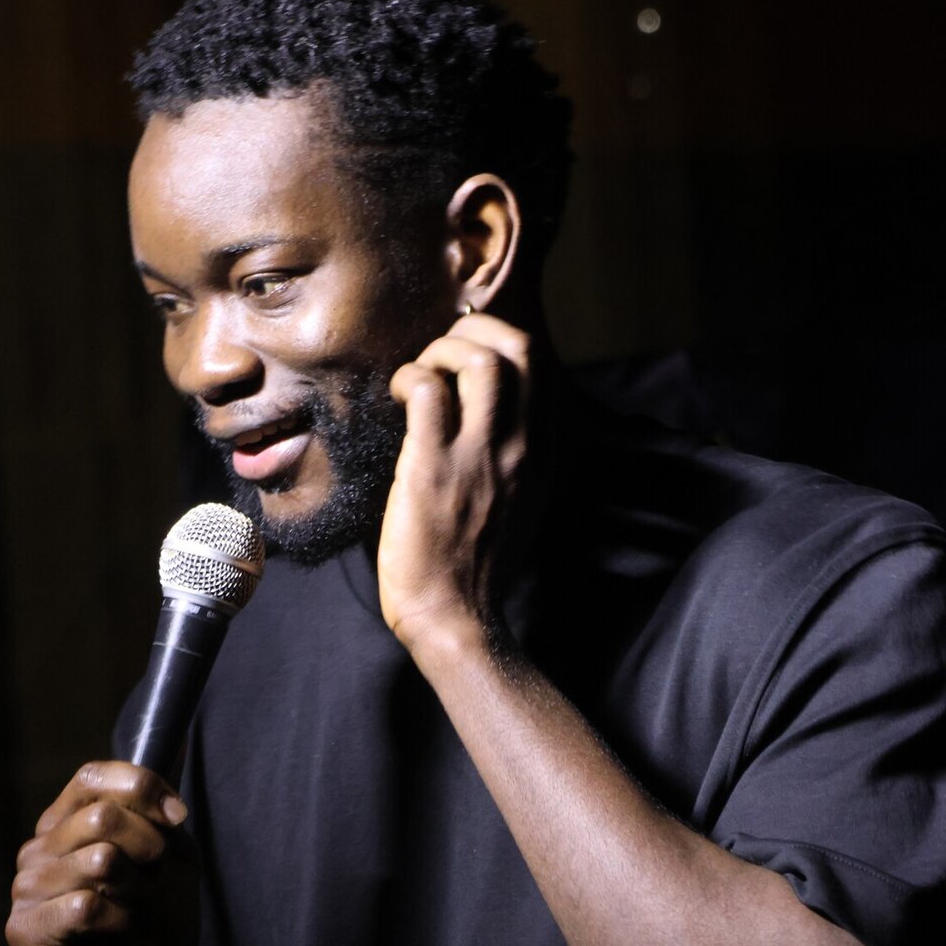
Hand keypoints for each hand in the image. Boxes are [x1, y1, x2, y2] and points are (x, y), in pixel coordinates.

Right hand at [5, 761, 198, 945]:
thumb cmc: (159, 919)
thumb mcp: (172, 851)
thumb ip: (166, 802)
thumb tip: (183, 740)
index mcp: (68, 820)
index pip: (95, 776)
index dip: (144, 789)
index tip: (178, 819)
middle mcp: (38, 847)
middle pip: (102, 816)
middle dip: (150, 847)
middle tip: (156, 878)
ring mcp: (26, 889)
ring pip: (99, 860)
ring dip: (137, 889)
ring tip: (134, 910)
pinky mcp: (25, 931)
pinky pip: (86, 906)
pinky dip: (119, 922)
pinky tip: (116, 938)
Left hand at [378, 312, 529, 654]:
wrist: (456, 617)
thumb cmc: (475, 561)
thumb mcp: (518, 498)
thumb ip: (515, 455)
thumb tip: (487, 412)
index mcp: (545, 452)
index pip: (545, 367)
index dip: (505, 341)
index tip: (471, 351)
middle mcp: (524, 446)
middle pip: (522, 348)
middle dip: (478, 328)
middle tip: (444, 349)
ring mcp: (483, 455)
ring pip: (481, 359)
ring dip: (443, 348)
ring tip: (421, 371)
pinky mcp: (436, 466)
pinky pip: (429, 390)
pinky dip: (411, 376)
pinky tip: (400, 396)